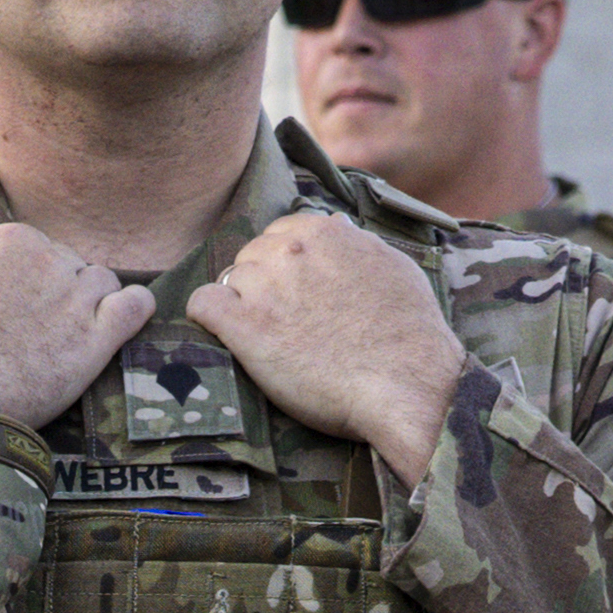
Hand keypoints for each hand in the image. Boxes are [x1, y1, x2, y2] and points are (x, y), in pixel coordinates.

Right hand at [0, 216, 153, 441]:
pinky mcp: (93, 341)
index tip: (18, 307)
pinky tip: (125, 320)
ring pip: (104, 284)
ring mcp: (73, 299)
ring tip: (68, 336)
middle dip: (62, 292)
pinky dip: (136, 309)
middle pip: (74, 267)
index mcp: (13, 238)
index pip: (41, 248)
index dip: (32, 280)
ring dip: (93, 304)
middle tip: (38, 330)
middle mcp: (48, 260)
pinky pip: (135, 308)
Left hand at [184, 217, 479, 473]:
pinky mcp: (243, 325)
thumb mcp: (394, 267)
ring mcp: (263, 285)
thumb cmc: (410, 333)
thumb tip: (339, 228)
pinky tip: (228, 337)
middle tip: (287, 324)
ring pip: (229, 282)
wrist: (404, 384)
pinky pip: (202, 305)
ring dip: (244, 307)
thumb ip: (358, 245)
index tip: (297, 295)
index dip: (286, 265)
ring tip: (271, 341)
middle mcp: (289, 250)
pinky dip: (210, 318)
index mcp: (324, 232)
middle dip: (265, 286)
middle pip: (253, 257)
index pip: (281, 233)